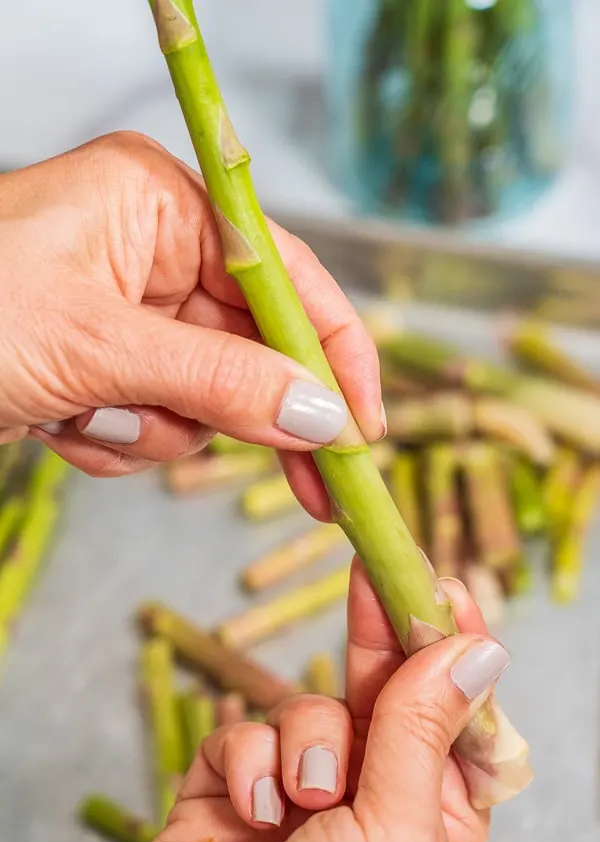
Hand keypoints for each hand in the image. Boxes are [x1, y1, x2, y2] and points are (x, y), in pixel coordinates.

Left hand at [0, 132, 382, 517]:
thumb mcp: (97, 346)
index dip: (335, 355)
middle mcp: (154, 250)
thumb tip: (324, 416)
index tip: (366, 430)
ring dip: (155, 429)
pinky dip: (118, 439)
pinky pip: (155, 419)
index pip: (285, 278)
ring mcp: (129, 311)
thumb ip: (221, 382)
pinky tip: (63, 425)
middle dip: (241, 414)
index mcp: (161, 205)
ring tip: (86, 417)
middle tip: (312, 491)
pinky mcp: (105, 362)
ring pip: (204, 398)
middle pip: (252, 348)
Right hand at [124, 563, 508, 841]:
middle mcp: (370, 805)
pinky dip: (247, 761)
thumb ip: (423, 732)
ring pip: (310, 708)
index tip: (444, 585)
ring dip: (305, 740)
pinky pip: (244, 734)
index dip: (449, 649)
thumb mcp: (394, 835)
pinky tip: (251, 807)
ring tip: (301, 800)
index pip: (453, 717)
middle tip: (376, 568)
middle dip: (378, 636)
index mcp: (433, 827)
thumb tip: (475, 649)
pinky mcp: (229, 794)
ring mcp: (297, 799)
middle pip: (383, 695)